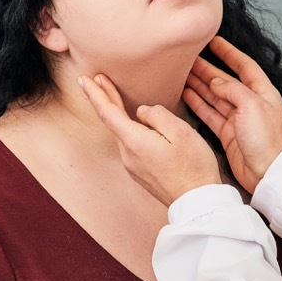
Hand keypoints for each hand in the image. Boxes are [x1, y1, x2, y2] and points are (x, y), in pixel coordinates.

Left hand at [78, 73, 220, 206]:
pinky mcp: (139, 172)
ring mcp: (132, 165)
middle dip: (104, 97)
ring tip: (115, 94)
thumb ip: (157, 115)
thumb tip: (141, 112)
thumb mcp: (181, 131)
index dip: (95, 93)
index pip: (108, 112)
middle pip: (112, 121)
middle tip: (95, 78)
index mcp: (135, 141)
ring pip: (122, 132)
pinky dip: (128, 128)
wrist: (198, 202)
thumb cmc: (194, 166)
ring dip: (118, 113)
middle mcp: (128, 155)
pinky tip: (135, 123)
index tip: (84, 78)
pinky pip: (130, 144)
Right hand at [183, 36, 281, 191]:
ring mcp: (238, 118)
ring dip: (199, 84)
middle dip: (207, 68)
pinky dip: (198, 103)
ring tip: (182, 74)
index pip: (244, 65)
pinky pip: (209, 113)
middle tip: (188, 58)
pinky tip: (186, 94)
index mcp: (261, 92)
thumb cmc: (267, 140)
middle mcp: (249, 103)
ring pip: (214, 96)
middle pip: (225, 80)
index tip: (213, 41)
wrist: (268, 173)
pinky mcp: (227, 133)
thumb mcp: (252, 106)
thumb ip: (232, 89)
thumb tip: (215, 80)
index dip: (228, 52)